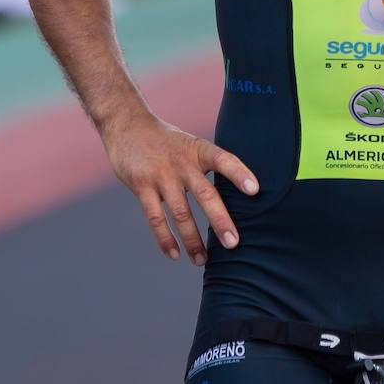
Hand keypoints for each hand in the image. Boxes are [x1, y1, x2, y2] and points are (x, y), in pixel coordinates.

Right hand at [102, 112, 258, 265]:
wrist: (128, 124)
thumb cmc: (166, 141)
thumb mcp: (190, 145)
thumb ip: (206, 166)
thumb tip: (233, 196)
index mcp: (199, 150)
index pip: (224, 159)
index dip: (239, 174)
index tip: (255, 191)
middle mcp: (182, 162)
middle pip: (205, 194)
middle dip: (220, 220)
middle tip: (234, 244)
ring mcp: (161, 174)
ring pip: (180, 213)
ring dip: (192, 240)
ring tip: (202, 260)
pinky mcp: (141, 185)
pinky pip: (155, 217)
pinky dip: (165, 239)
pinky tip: (174, 254)